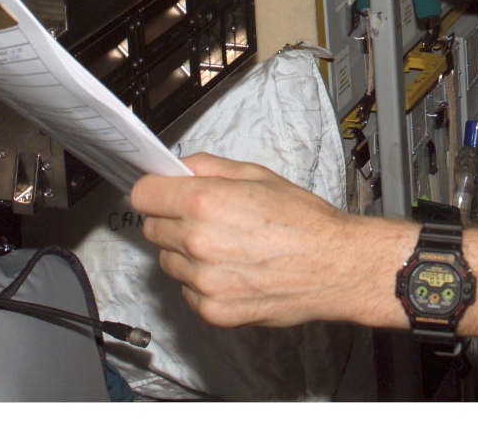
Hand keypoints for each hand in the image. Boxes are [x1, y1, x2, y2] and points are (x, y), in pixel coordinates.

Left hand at [131, 154, 404, 329]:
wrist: (335, 266)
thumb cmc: (303, 219)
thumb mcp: (257, 175)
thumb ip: (209, 167)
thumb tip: (177, 168)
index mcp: (204, 202)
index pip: (142, 195)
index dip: (154, 191)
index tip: (162, 193)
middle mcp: (197, 242)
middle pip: (152, 229)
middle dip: (171, 221)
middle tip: (206, 219)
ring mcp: (202, 281)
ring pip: (168, 262)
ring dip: (186, 254)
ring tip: (226, 247)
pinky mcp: (212, 310)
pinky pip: (187, 291)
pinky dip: (202, 282)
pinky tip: (233, 271)